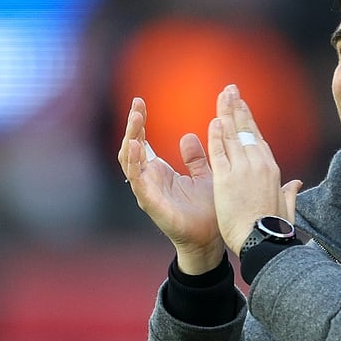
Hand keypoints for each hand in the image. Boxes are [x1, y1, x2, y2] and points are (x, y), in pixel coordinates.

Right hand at [117, 97, 225, 273]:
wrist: (210, 238)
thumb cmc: (206, 210)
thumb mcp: (204, 176)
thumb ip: (195, 158)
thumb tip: (188, 136)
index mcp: (159, 172)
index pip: (142, 142)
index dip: (140, 123)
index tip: (140, 102)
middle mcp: (149, 180)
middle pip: (132, 148)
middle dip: (133, 126)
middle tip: (137, 105)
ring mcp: (148, 192)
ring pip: (129, 162)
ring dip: (131, 140)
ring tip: (136, 120)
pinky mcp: (151, 204)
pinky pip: (138, 182)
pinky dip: (134, 164)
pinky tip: (136, 147)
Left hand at [207, 85, 302, 255]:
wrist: (263, 242)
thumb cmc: (275, 229)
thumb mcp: (287, 208)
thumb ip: (290, 193)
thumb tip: (297, 183)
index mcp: (272, 170)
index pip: (257, 138)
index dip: (249, 121)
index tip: (242, 106)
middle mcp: (258, 164)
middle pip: (245, 130)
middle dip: (237, 108)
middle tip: (230, 90)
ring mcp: (242, 169)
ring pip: (232, 135)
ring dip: (226, 113)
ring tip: (222, 96)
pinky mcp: (225, 179)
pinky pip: (218, 152)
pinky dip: (216, 136)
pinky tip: (214, 121)